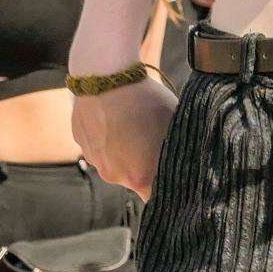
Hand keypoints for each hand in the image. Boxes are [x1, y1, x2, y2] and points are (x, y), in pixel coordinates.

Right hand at [71, 78, 177, 199]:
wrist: (106, 75)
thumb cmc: (145, 100)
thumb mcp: (173, 125)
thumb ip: (178, 151)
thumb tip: (190, 163)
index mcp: (140, 177)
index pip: (159, 196)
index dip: (169, 186)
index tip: (176, 173)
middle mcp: (114, 175)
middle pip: (137, 179)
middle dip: (148, 164)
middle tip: (155, 137)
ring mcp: (95, 160)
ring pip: (117, 162)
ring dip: (127, 149)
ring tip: (135, 122)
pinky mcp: (82, 144)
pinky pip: (101, 147)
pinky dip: (110, 137)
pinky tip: (118, 117)